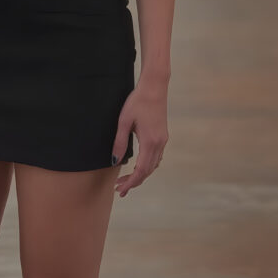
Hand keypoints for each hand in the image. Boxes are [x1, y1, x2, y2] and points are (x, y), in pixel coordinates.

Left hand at [112, 78, 168, 194]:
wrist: (154, 87)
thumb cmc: (138, 101)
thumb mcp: (124, 121)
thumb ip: (120, 142)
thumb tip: (114, 161)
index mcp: (150, 142)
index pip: (141, 171)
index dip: (131, 183)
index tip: (120, 190)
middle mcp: (159, 144)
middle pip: (148, 171)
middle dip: (134, 181)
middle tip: (120, 188)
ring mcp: (163, 140)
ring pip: (153, 165)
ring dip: (141, 174)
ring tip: (127, 179)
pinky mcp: (163, 135)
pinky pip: (156, 157)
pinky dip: (148, 165)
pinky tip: (139, 165)